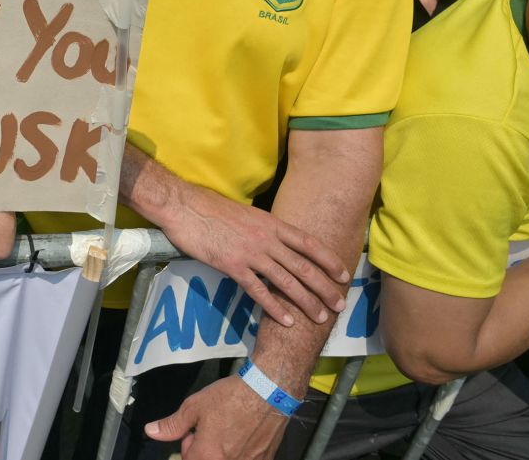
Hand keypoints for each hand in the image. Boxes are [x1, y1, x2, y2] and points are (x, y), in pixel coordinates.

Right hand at [141, 154, 347, 325]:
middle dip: (324, 287)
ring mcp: (251, 253)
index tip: (343, 274)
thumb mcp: (247, 214)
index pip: (309, 243)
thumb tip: (275, 242)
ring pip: (286, 281)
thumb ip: (264, 229)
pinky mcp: (232, 266)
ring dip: (306, 301)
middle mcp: (267, 239)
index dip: (328, 260)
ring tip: (320, 317)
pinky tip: (286, 320)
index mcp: (271, 223)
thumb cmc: (211, 208)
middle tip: (339, 304)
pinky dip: (274, 307)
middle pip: (303, 266)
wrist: (185, 207)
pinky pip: (258, 291)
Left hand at [145, 374, 290, 459]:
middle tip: (210, 430)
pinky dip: (241, 452)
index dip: (188, 446)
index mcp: (207, 456)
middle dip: (204, 451)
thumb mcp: (194, 407)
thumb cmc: (229, 398)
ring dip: (222, 452)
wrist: (267, 392)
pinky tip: (245, 434)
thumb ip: (172, 425)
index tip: (193, 432)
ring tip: (228, 432)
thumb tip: (150, 432)